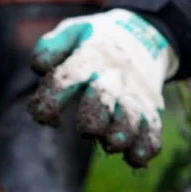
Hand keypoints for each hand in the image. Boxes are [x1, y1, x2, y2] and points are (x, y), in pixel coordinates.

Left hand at [29, 9, 178, 167]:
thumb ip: (50, 48)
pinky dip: (146, 144)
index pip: (66, 78)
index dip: (51, 98)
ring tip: (113, 146)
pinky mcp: (148, 110)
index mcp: (88, 59)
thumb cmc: (93, 41)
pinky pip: (151, 128)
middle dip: (96, 117)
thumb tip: (39, 67)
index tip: (41, 114)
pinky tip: (136, 159)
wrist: (142, 35)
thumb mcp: (71, 33)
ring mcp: (132, 95)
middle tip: (88, 131)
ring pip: (131, 117)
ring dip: (123, 133)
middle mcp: (112, 79)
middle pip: (104, 99)